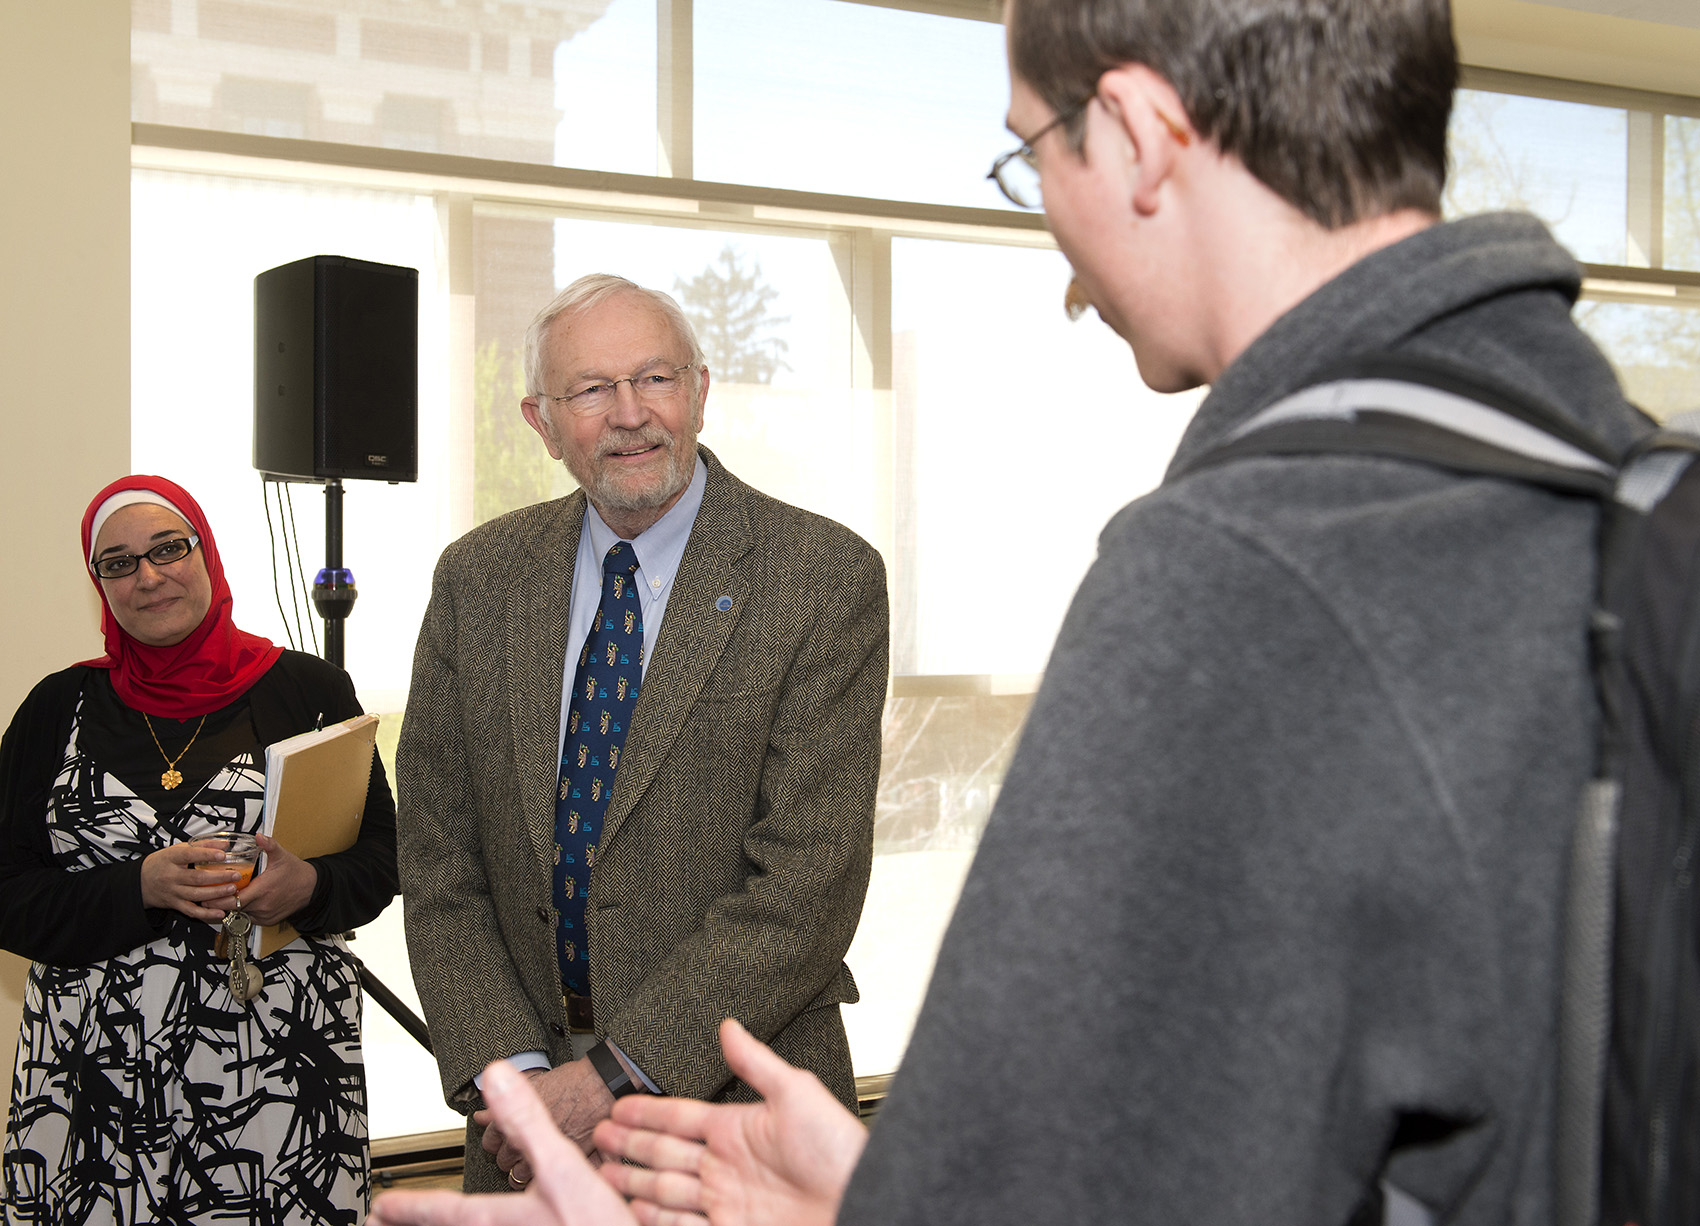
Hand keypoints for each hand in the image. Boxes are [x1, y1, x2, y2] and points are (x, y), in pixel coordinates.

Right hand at [140, 839, 241, 920]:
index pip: (189, 855)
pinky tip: (219, 912)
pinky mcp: (175, 904)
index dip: (206, 854)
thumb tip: (224, 844)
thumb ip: (202, 845)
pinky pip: (191, 911)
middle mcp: (172, 876)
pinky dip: (206, 913)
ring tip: (232, 890)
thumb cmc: (161, 863)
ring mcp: (173, 891)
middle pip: (197, 877)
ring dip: (216, 893)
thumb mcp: (177, 849)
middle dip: (219, 877)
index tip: (222, 854)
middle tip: (235, 875)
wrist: (140, 881)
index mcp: (172, 859)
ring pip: (196, 894)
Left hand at [207, 833, 316, 924]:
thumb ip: (269, 845)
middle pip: (233, 909)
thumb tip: (258, 836)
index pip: (234, 900)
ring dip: (230, 909)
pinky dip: (241, 913)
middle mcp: (262, 905)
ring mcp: (265, 915)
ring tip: (218, 900)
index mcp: (263, 890)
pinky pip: (248, 918)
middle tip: (206, 897)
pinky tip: (236, 904)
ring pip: (239, 915)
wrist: (311, 888)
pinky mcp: (267, 920)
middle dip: (218, 904)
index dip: (218, 899)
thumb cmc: (295, 873)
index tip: (207, 894)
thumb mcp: (282, 856)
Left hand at [370, 1061, 636, 1225]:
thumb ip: (526, 1118)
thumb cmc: (597, 1225)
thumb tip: (494, 1076)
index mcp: (502, 1218)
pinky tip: (495, 1224)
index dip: (410, 1206)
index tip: (380, 1207)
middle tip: (381, 1222)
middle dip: (416, 1225)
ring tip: (422, 1225)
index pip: (446, 1209)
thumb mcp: (563, 1164)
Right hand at [594, 1018, 866, 1225]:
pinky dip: (653, 1218)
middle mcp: (727, 1166)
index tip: (618, 1107)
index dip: (648, 1112)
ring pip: (665, 1189)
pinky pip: (680, 1225)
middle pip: (664, 1153)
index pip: (680, 1117)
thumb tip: (730, 1026)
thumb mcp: (797, 1094)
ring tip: (603, 1174)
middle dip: (630, 1145)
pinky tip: (632, 1208)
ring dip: (633, 1181)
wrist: (857, 1202)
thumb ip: (756, 1063)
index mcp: (738, 1130)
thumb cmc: (839, 1150)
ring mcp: (725, 1202)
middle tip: (597, 1137)